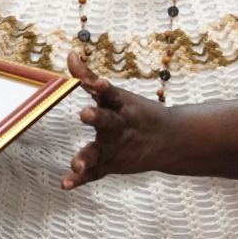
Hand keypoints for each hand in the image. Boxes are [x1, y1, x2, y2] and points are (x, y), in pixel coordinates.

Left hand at [61, 51, 175, 189]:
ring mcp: (115, 148)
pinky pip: (95, 173)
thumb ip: (89, 77)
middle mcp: (118, 126)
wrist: (171, 141)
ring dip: (87, 157)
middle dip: (97, 118)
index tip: (95, 82)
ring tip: (75, 164)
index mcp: (120, 107)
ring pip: (100, 152)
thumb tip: (70, 54)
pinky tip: (65, 184)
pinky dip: (80, 179)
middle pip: (107, 121)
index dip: (102, 87)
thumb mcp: (116, 95)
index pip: (110, 94)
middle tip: (85, 114)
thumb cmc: (135, 113)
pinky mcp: (111, 165)